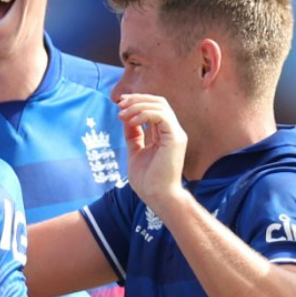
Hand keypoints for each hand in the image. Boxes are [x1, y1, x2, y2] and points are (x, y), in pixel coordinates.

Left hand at [117, 93, 187, 214]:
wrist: (157, 197)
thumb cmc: (147, 181)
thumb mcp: (135, 152)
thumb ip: (133, 135)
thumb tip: (126, 117)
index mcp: (164, 134)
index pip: (154, 108)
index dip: (137, 102)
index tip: (120, 105)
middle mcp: (172, 131)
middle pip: (159, 102)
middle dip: (137, 99)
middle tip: (120, 104)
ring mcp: (176, 134)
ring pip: (160, 105)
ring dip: (138, 106)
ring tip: (122, 114)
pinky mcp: (175, 138)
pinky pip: (161, 116)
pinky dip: (144, 114)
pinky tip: (131, 121)